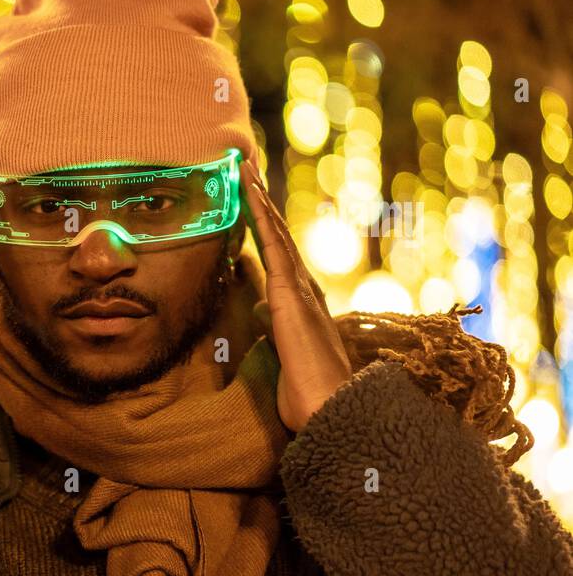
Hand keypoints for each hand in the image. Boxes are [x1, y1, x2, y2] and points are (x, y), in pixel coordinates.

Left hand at [240, 158, 352, 431]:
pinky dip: (261, 216)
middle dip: (262, 203)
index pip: (278, 257)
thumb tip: (260, 306)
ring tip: (244, 167)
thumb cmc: (307, 391)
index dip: (264, 227)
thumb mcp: (280, 350)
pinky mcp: (290, 293)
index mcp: (299, 303)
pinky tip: (249, 192)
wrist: (329, 408)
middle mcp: (302, 289)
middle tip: (246, 169)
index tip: (251, 200)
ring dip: (259, 199)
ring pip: (276, 232)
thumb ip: (272, 324)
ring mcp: (298, 289)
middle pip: (277, 236)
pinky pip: (273, 245)